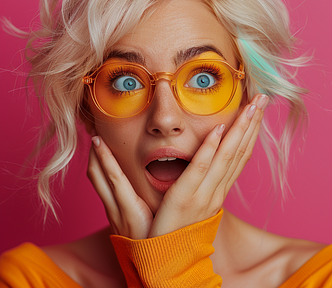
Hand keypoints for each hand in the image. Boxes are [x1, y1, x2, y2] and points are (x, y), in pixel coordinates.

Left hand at [87, 93, 267, 238]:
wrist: (168, 255)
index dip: (250, 133)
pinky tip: (218, 129)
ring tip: (251, 107)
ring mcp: (204, 193)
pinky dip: (210, 149)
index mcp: (219, 189)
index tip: (257, 111)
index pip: (239, 156)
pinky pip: (200, 169)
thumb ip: (202, 179)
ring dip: (239, 130)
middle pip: (239, 152)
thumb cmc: (179, 223)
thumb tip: (207, 158)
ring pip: (226, 157)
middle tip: (262, 99)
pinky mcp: (185, 197)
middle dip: (251, 125)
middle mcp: (217, 190)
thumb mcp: (195, 199)